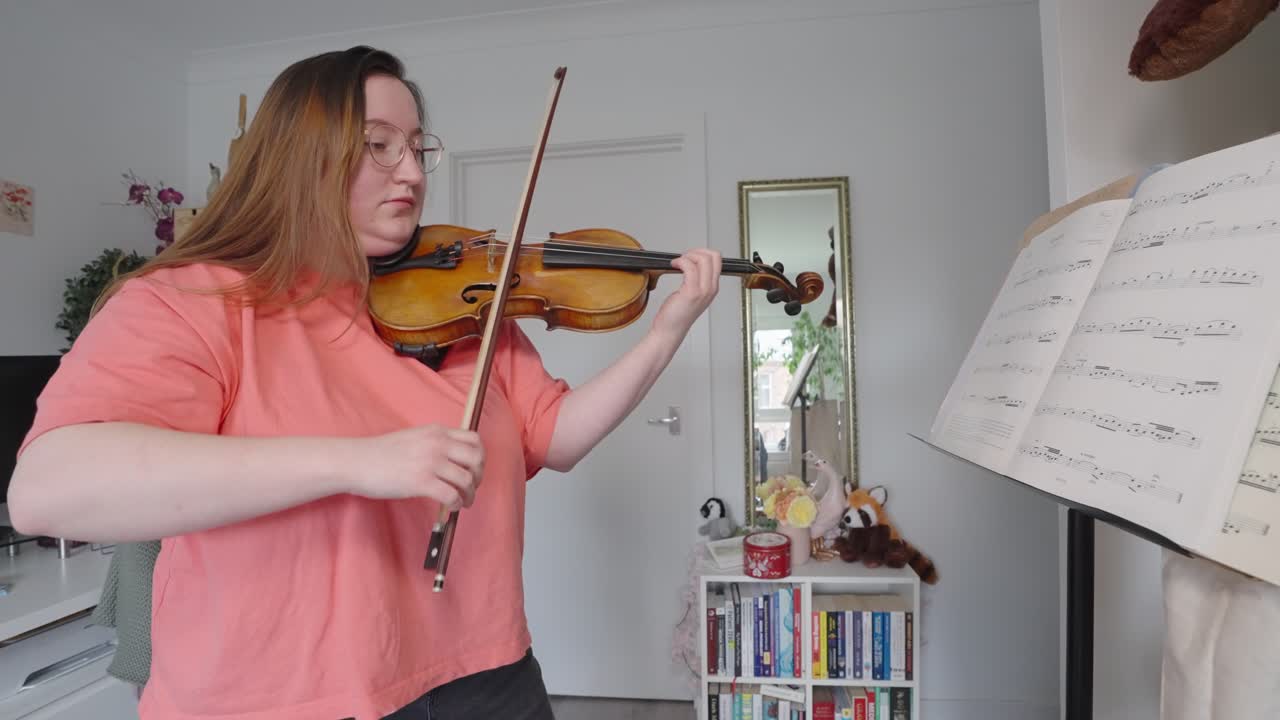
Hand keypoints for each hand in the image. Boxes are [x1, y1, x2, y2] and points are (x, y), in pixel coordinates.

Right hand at [352, 425, 483, 509]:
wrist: (357, 461)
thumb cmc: (381, 453)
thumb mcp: (413, 438)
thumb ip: (434, 443)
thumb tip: (453, 461)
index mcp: (437, 432)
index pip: (474, 440)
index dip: (480, 458)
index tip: (474, 470)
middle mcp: (437, 443)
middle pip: (476, 459)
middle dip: (479, 476)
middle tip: (472, 488)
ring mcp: (430, 462)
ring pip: (467, 479)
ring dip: (469, 494)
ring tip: (463, 502)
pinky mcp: (421, 481)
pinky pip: (452, 495)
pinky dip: (456, 503)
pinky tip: (450, 507)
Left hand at [652, 248, 720, 339]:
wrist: (670, 330)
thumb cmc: (677, 314)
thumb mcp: (692, 294)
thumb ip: (696, 280)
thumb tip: (691, 261)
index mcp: (713, 288)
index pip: (717, 260)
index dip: (703, 253)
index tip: (690, 256)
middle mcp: (711, 288)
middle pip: (713, 257)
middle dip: (696, 251)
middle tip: (684, 258)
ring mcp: (703, 291)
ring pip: (702, 259)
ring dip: (687, 256)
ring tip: (677, 262)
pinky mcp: (691, 292)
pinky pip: (689, 267)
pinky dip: (680, 261)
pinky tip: (673, 265)